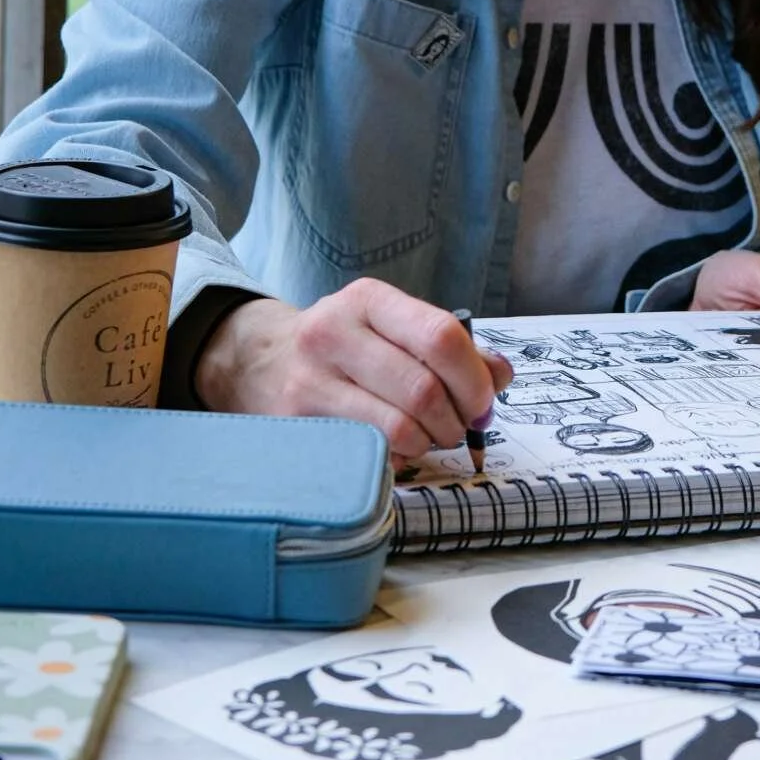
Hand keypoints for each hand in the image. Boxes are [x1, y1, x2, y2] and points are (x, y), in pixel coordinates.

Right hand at [194, 278, 512, 462]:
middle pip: (424, 389)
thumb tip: (500, 376)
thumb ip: (451, 347)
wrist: (259, 361)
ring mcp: (310, 380)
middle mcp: (334, 332)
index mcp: (368, 300)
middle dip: (456, 420)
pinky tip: (396, 450)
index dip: (474, 378)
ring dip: (428, 443)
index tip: (483, 402)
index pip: (440, 336)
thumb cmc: (346, 347)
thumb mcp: (392, 327)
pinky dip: (397, 460)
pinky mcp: (297, 425)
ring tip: (427, 437)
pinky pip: (369, 454)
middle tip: (459, 428)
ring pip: (398, 428)